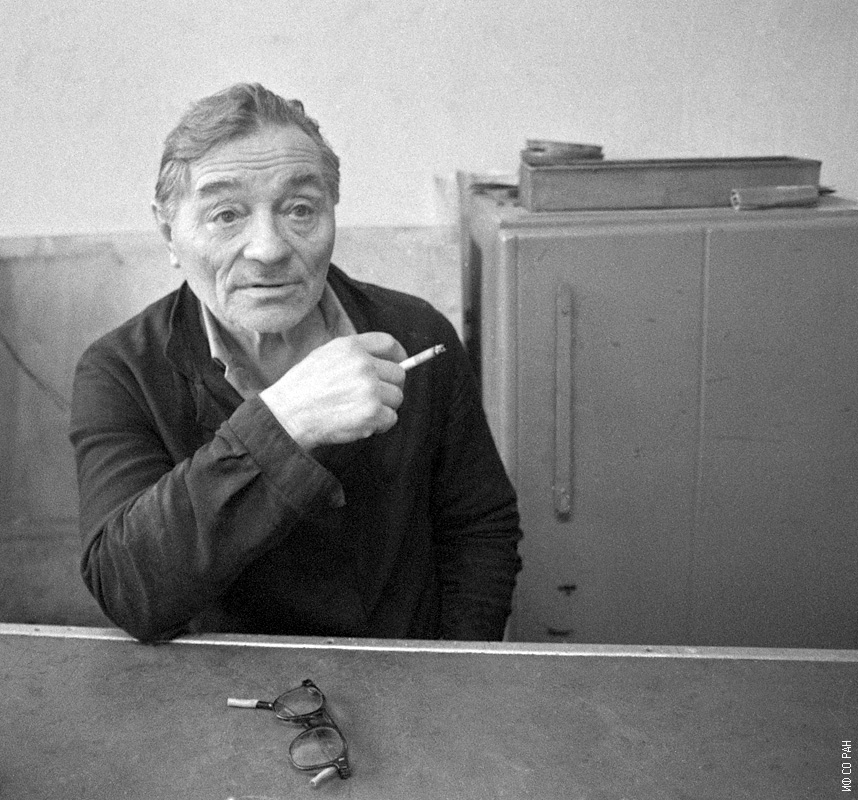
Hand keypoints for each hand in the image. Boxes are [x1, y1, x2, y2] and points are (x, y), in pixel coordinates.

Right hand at [259, 332, 407, 448]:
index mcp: (351, 347)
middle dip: (389, 388)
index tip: (400, 364)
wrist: (287, 414)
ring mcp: (369, 388)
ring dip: (384, 408)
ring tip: (360, 412)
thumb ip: (355, 355)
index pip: (389, 344)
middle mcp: (363, 364)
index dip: (400, 355)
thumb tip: (387, 362)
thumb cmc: (303, 388)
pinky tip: (361, 424)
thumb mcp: (325, 356)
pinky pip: (391, 418)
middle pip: (399, 374)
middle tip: (373, 399)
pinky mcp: (371, 412)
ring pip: (397, 398)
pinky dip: (379, 425)